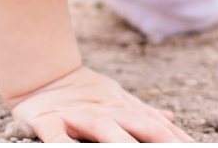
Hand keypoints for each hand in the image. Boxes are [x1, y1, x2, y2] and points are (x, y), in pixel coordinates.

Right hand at [5, 66, 192, 142]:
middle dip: (160, 141)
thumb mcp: (117, 101)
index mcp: (123, 109)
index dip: (175, 137)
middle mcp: (105, 112)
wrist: (42, 77)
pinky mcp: (48, 121)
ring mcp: (77, 116)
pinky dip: (63, 145)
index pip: (155, 125)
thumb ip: (142, 112)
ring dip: (121, 144)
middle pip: (138, 126)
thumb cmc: (84, 94)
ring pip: (104, 130)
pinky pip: (56, 135)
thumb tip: (172, 118)